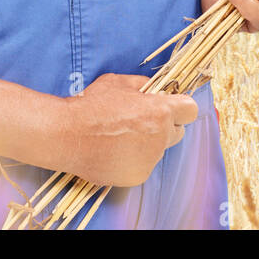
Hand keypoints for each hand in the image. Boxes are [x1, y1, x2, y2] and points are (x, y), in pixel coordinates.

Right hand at [56, 73, 198, 186]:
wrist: (68, 136)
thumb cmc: (92, 106)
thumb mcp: (118, 82)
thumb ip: (141, 84)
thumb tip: (153, 88)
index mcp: (160, 112)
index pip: (190, 110)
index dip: (181, 107)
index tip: (170, 106)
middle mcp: (160, 137)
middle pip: (177, 132)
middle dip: (165, 126)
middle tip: (142, 121)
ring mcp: (149, 159)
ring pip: (158, 150)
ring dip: (147, 143)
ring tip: (120, 137)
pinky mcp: (137, 176)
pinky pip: (143, 165)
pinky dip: (134, 159)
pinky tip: (114, 151)